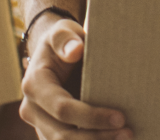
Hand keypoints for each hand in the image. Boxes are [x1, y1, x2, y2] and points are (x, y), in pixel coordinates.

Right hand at [18, 15, 131, 139]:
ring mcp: (39, 124)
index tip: (120, 117)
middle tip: (128, 133)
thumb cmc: (64, 41)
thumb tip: (75, 50)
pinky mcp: (50, 133)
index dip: (91, 116)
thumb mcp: (63, 31)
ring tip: (126, 138)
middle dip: (97, 138)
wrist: (54, 54)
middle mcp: (31, 109)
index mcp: (34, 85)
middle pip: (63, 135)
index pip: (63, 108)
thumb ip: (66, 38)